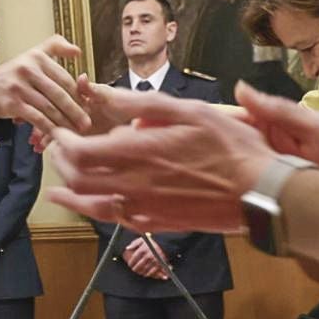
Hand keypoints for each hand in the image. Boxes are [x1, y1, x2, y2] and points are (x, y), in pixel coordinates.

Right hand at [0, 35, 90, 135]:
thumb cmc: (15, 73)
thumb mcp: (33, 54)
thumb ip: (55, 46)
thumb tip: (77, 51)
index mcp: (37, 57)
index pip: (64, 78)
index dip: (78, 94)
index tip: (87, 106)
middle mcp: (27, 69)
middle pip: (58, 94)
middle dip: (75, 111)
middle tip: (86, 123)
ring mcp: (19, 87)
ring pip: (48, 108)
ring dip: (64, 122)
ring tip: (75, 131)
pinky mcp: (12, 104)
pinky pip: (36, 118)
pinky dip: (48, 128)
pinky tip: (57, 134)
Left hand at [45, 88, 277, 232]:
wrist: (260, 192)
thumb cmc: (230, 147)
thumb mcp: (187, 110)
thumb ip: (140, 105)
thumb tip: (104, 94)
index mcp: (138, 153)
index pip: (79, 153)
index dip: (62, 144)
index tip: (59, 133)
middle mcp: (134, 185)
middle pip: (78, 180)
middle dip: (61, 165)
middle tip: (58, 152)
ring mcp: (144, 209)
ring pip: (92, 206)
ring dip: (71, 194)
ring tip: (57, 188)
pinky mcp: (156, 224)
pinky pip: (116, 219)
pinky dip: (97, 211)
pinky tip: (93, 206)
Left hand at [122, 238, 168, 278]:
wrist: (163, 245)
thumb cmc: (150, 243)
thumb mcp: (142, 240)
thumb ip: (134, 243)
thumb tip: (127, 248)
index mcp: (144, 249)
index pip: (134, 257)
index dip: (131, 262)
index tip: (129, 264)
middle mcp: (149, 255)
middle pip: (139, 264)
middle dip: (135, 268)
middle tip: (133, 269)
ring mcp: (154, 260)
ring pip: (145, 269)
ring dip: (140, 272)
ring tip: (138, 272)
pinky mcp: (159, 264)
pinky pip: (152, 271)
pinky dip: (148, 274)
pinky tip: (144, 274)